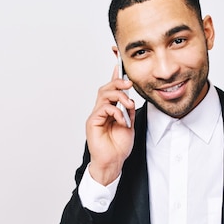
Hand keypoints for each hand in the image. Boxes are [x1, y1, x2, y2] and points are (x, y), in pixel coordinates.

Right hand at [86, 64, 134, 185]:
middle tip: (130, 84)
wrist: (113, 162)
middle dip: (118, 81)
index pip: (112, 88)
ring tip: (128, 105)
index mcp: (110, 109)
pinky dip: (115, 111)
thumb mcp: (129, 125)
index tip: (119, 61)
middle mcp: (101, 110)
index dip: (115, 74)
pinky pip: (103, 108)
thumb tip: (131, 98)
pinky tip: (122, 120)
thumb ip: (128, 111)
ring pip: (103, 94)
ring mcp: (96, 115)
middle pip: (106, 87)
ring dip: (119, 96)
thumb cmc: (119, 147)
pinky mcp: (93, 122)